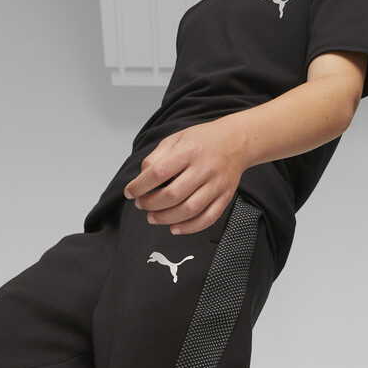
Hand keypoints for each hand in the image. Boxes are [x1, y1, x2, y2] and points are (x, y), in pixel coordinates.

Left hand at [123, 119, 247, 234]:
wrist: (236, 141)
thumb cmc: (204, 140)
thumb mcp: (176, 139)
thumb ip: (156, 157)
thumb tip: (142, 178)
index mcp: (188, 151)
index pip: (158, 172)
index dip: (139, 186)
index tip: (130, 192)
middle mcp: (204, 168)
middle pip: (172, 195)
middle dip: (150, 204)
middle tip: (141, 205)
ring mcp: (216, 185)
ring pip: (189, 210)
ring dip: (166, 218)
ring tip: (153, 217)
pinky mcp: (225, 197)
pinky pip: (207, 218)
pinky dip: (189, 228)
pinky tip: (175, 228)